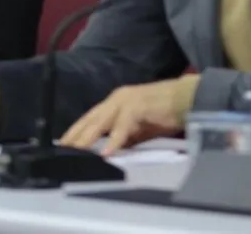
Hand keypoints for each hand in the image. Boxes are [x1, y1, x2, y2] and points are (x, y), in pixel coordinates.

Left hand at [60, 79, 188, 154]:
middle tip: (63, 148)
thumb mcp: (140, 129)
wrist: (188, 99)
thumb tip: (111, 150)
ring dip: (88, 138)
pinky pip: (123, 126)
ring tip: (78, 151)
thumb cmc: (165, 113)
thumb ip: (126, 137)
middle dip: (76, 134)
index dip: (77, 130)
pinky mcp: (138, 107)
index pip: (91, 117)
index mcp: (116, 102)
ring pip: (101, 122)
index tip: (65, 143)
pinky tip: (107, 152)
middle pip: (91, 119)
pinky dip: (115, 140)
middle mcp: (116, 99)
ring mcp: (126, 101)